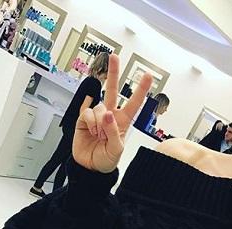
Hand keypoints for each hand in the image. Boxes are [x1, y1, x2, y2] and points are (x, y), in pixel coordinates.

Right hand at [72, 54, 152, 172]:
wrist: (90, 168)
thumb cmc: (107, 160)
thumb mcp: (116, 149)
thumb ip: (113, 131)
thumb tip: (107, 114)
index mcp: (123, 122)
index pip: (134, 103)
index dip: (141, 89)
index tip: (148, 75)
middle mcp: (110, 116)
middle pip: (112, 90)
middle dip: (113, 73)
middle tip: (114, 57)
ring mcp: (97, 117)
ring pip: (99, 106)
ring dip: (100, 122)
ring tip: (99, 136)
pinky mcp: (84, 119)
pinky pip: (87, 112)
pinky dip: (90, 122)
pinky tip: (91, 131)